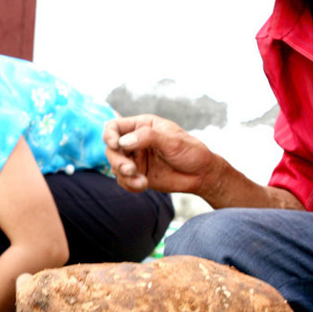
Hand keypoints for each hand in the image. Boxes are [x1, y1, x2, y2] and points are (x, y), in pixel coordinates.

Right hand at [103, 114, 217, 194]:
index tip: (115, 144)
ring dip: (124, 175)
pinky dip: (129, 185)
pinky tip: (142, 185)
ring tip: (141, 182)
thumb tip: (123, 142)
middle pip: (111, 149)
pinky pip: (123, 180)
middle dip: (118, 161)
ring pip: (115, 166)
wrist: (202, 175)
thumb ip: (148, 137)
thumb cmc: (191, 152)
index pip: (115, 127)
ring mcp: (136, 159)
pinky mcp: (138, 174)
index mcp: (142, 126)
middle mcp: (135, 141)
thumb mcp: (172, 141)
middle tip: (130, 170)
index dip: (109, 134)